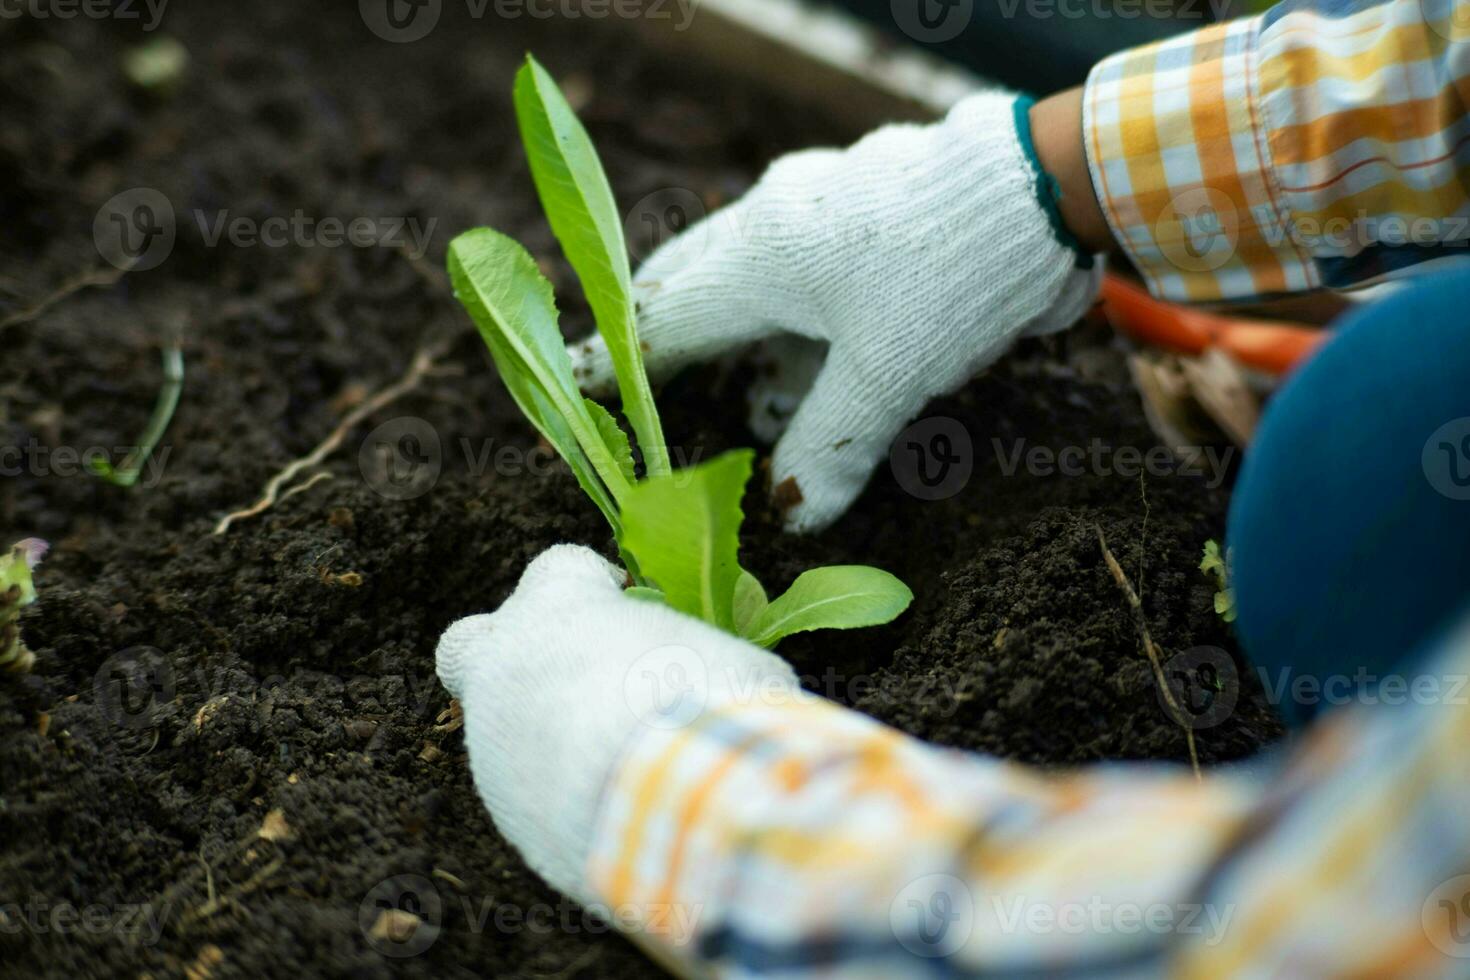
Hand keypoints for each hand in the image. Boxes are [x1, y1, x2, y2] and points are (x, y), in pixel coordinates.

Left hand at [435, 545, 800, 904]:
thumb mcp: (725, 657)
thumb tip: (729, 680)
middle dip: (507, 658)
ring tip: (627, 767)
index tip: (622, 605)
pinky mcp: (508, 809)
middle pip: (469, 643)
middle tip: (567, 679)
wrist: (676, 796)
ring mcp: (494, 742)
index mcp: (556, 605)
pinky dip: (570, 802)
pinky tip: (624, 812)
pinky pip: (534, 796)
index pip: (558, 568)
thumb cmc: (704, 700)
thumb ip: (699, 657)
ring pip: (503, 731)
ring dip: (552, 742)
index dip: (591, 585)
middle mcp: (505, 664)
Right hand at [571, 91, 1101, 531]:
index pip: (664, 318)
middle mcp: (777, 222)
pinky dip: (793, 326)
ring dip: (744, 343)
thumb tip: (792, 514)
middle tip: (644, 385)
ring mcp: (823, 212)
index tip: (572, 380)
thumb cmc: (953, 276)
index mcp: (761, 254)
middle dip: (671, 341)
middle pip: (694, 285)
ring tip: (747, 405)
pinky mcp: (869, 219)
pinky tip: (813, 369)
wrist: (1049, 188)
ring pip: (753, 280)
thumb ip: (831, 444)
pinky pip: (804, 274)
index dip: (619, 360)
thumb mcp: (889, 375)